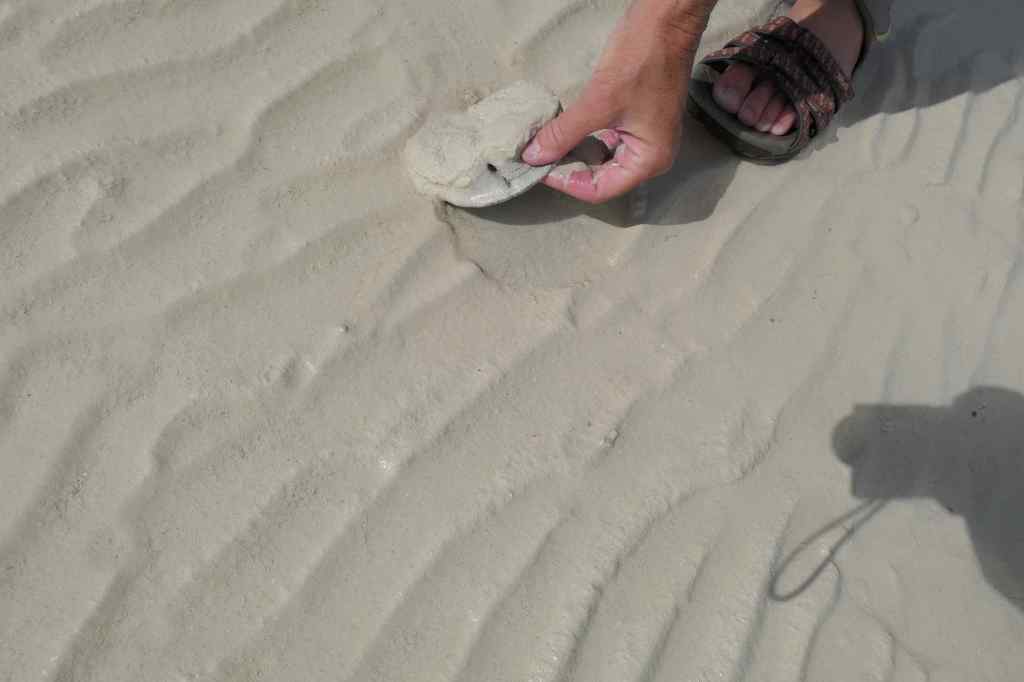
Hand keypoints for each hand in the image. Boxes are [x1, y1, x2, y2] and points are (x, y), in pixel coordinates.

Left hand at [522, 1, 708, 203]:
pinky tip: (563, 130)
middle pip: (600, 178)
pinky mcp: (636, 120)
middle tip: (537, 157)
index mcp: (648, 160)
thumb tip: (533, 155)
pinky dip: (583, 138)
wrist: (666, 21)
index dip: (566, 182)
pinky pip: (605, 140)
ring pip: (601, 159)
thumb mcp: (598, 101)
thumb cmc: (642, 60)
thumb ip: (563, 133)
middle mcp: (649, 156)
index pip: (599, 190)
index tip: (538, 168)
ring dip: (573, 153)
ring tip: (546, 145)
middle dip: (568, 168)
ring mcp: (644, 137)